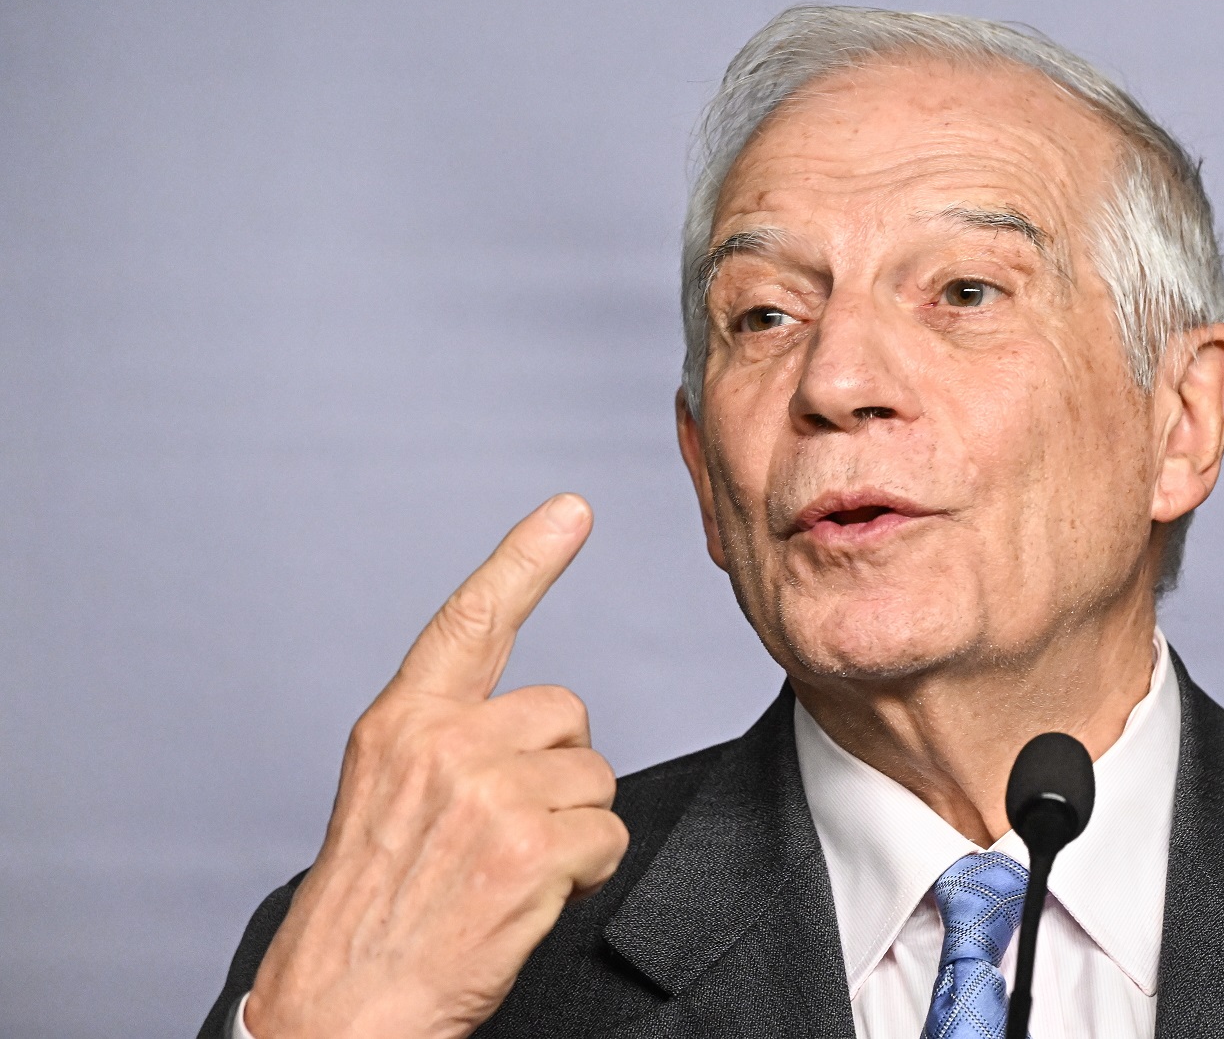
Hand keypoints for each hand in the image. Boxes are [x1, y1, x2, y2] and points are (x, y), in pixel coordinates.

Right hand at [244, 494, 628, 1038]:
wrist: (342, 1006)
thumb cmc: (373, 906)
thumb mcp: (387, 796)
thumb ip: (447, 741)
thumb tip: (536, 723)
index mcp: (400, 724)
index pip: (470, 620)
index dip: (525, 559)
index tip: (571, 510)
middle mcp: (442, 744)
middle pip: (567, 713)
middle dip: (561, 768)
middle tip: (511, 829)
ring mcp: (486, 794)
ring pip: (595, 778)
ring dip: (574, 827)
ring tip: (512, 870)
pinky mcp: (527, 851)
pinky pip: (606, 835)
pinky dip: (586, 873)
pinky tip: (532, 900)